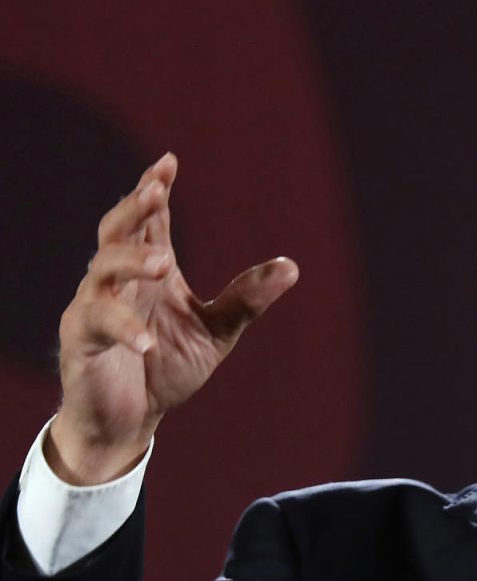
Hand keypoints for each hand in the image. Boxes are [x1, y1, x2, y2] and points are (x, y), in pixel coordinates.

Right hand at [48, 153, 298, 484]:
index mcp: (150, 272)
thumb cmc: (166, 366)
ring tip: (162, 263)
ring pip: (102, 269)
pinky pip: (98, 324)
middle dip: (134, 210)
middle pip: (116, 232)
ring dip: (131, 261)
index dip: (154, 190)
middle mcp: (117, 281)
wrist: (130, 418)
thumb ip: (245, 300)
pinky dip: (125, 329)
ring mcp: (94, 306)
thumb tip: (291, 266)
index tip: (168, 162)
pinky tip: (147, 341)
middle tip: (155, 193)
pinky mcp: (81, 340)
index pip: (150, 221)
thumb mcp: (216, 332)